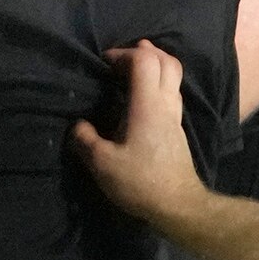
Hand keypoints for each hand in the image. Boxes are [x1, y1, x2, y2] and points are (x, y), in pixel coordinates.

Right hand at [72, 42, 209, 227]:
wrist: (180, 207)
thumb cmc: (141, 182)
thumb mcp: (102, 163)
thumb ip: (85, 139)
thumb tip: (78, 125)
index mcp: (148, 106)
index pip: (144, 61)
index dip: (124, 53)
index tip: (104, 63)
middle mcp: (166, 105)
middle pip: (168, 62)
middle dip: (145, 52)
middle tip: (122, 59)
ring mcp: (175, 118)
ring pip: (173, 78)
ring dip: (153, 67)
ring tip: (129, 74)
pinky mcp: (177, 131)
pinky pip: (170, 94)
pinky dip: (156, 85)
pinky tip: (138, 100)